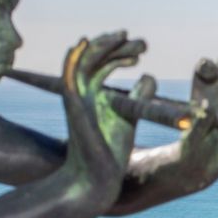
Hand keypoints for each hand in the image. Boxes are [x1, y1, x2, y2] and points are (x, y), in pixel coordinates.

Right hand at [61, 30, 152, 211]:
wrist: (95, 180)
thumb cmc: (110, 152)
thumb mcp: (128, 115)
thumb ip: (137, 95)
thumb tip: (149, 75)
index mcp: (94, 94)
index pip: (104, 63)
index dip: (121, 51)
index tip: (142, 48)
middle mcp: (83, 93)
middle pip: (95, 57)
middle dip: (117, 45)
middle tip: (142, 43)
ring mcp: (76, 99)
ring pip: (83, 60)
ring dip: (104, 45)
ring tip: (127, 37)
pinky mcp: (73, 107)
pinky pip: (68, 77)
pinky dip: (73, 58)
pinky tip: (84, 42)